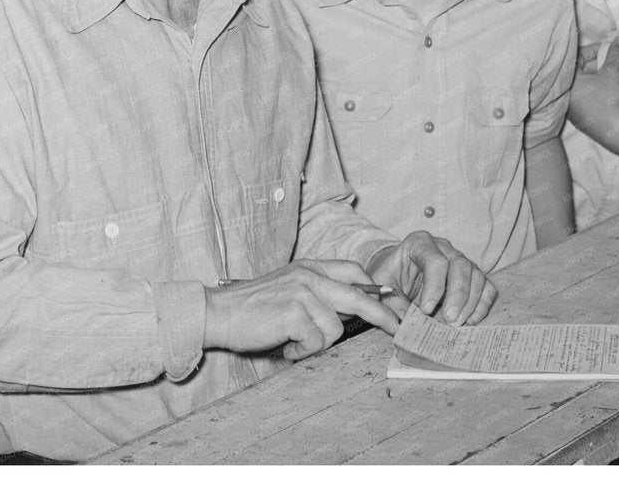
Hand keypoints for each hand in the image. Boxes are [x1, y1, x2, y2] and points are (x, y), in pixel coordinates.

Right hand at [203, 259, 399, 360]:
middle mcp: (308, 276)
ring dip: (317, 343)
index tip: (395, 306)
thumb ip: (318, 294)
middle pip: (359, 296)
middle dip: (384, 315)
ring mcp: (302, 292)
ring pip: (335, 329)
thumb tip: (353, 313)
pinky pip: (316, 341)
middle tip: (399, 328)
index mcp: (309, 267)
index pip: (354, 272)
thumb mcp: (289, 288)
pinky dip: (301, 350)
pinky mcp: (294, 313)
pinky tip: (284, 343)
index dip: (376, 290)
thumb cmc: (253, 308)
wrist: (219, 312)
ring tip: (293, 340)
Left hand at [367, 231, 496, 325]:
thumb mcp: (383, 284)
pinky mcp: (472, 275)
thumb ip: (391, 301)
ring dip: (470, 303)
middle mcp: (444, 247)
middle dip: (457, 295)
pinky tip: (470, 321)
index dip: (434, 287)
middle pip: (461, 266)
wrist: (400, 272)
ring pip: (476, 276)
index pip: (435, 261)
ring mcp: (461, 259)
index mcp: (420, 243)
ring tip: (457, 324)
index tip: (426, 310)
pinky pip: (486, 287)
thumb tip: (404, 324)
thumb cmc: (391, 275)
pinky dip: (482, 305)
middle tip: (449, 320)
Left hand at [569, 38, 618, 144]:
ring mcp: (574, 111)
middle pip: (580, 72)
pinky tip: (611, 89)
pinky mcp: (584, 120)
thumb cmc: (610, 99)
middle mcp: (565, 97)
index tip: (609, 47)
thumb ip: (615, 54)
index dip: (594, 50)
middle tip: (613, 58)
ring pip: (585, 86)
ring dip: (599, 77)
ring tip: (614, 72)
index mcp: (566, 84)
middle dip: (597, 63)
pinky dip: (598, 90)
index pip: (576, 58)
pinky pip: (588, 99)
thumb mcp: (613, 72)